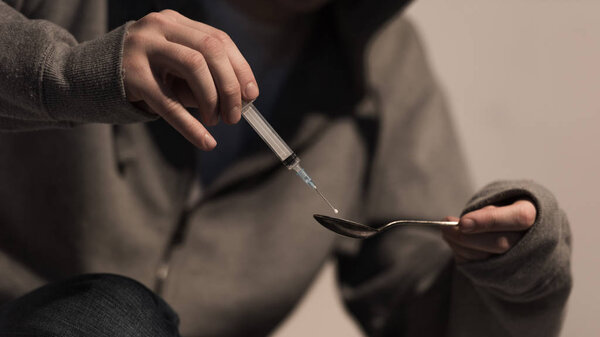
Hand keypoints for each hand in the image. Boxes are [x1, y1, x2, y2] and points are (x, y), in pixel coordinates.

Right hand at [122, 10, 258, 149]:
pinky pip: (169, 102)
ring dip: (213, 99)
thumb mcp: (174, 70)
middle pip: (211, 50)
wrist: (88, 78)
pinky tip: (205, 142)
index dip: (240, 68)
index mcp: (175, 23)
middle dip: (230, 86)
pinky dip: (191, 126)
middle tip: (235, 115)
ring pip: (194, 66)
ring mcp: (143, 48)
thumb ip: (204, 80)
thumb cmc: (143, 75)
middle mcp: (160, 27)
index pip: (218, 40)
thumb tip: (240, 101)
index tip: (252, 94)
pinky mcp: (131, 75)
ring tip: (216, 122)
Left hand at [442, 200, 535, 262]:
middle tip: (446, 227)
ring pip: (487, 257)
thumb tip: (462, 224)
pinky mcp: (503, 271)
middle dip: (468, 238)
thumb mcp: (500, 199)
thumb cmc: (505, 208)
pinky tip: (453, 240)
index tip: (463, 222)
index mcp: (534, 214)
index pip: (519, 218)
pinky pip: (478, 264)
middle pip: (501, 244)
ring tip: (446, 229)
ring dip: (460, 244)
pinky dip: (460, 252)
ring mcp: (519, 259)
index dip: (489, 221)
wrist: (518, 228)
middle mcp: (532, 240)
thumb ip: (487, 210)